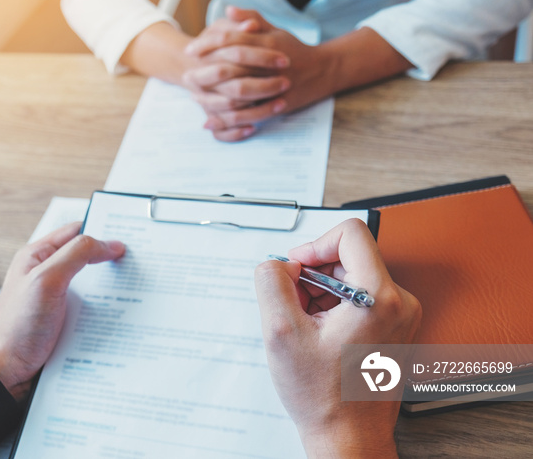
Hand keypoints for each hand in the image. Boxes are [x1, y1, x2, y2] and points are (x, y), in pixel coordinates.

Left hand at [0, 222, 124, 400]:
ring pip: (93, 286)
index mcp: (38, 256)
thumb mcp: (46, 280)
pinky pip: (92, 311)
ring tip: (135, 290)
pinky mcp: (65, 322)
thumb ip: (76, 255)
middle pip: (88, 259)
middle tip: (138, 263)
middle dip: (112, 261)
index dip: (102, 231)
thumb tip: (109, 244)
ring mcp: (57, 300)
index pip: (76, 232)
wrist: (4, 373)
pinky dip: (107, 312)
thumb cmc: (14, 328)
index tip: (128, 237)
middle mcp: (48, 275)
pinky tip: (120, 316)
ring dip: (112, 290)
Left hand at [186, 7, 334, 141]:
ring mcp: (273, 86)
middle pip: (231, 66)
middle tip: (187, 74)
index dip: (208, 43)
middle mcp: (269, 64)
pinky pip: (248, 114)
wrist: (323, 71)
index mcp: (267, 42)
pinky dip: (228, 118)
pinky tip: (211, 119)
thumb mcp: (275, 30)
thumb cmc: (293, 49)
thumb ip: (252, 18)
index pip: (231, 39)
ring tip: (194, 96)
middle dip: (205, 71)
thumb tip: (228, 10)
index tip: (191, 49)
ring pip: (238, 92)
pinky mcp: (276, 105)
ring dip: (213, 96)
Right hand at [254, 219, 420, 456]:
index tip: (297, 268)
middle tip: (295, 305)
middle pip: (349, 256)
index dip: (315, 244)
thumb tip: (279, 264)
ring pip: (353, 277)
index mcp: (379, 297)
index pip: (350, 233)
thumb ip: (272, 283)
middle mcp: (399, 301)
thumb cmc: (325, 398)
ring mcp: (400, 315)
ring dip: (322, 293)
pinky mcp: (394, 326)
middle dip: (314, 275)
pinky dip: (335, 307)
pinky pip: (360, 296)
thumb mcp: (281, 333)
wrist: (349, 437)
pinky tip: (320, 334)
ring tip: (307, 327)